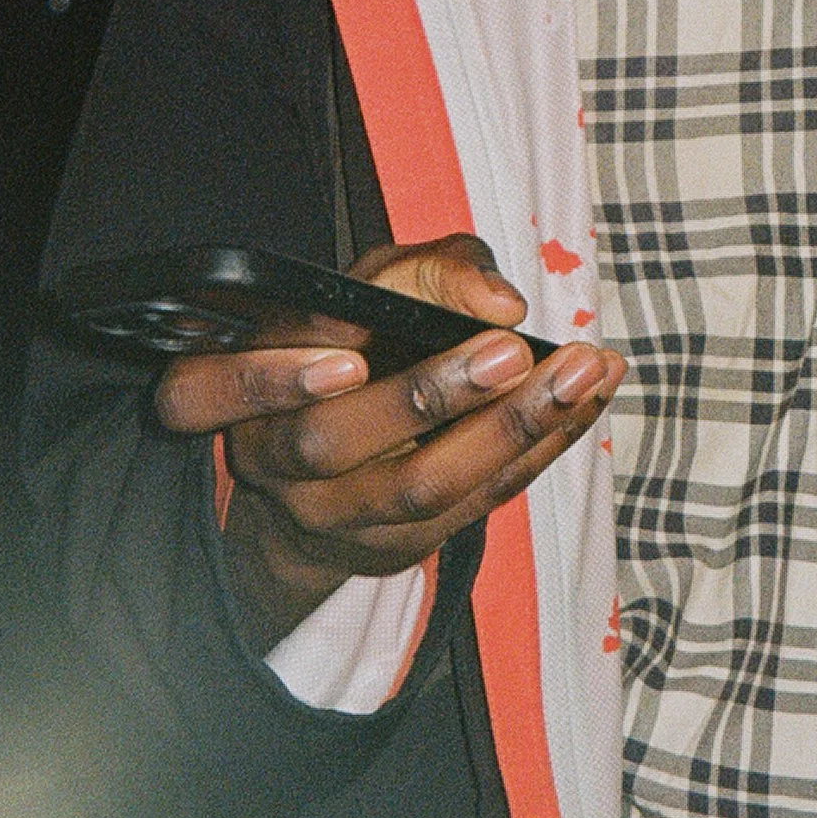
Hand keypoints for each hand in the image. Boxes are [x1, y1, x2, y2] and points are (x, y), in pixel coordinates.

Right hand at [153, 233, 626, 648]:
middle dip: (429, 394)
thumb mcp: (377, 284)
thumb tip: (499, 303)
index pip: (223, 386)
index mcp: (236, 386)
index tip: (346, 355)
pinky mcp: (399, 545)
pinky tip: (593, 396)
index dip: (273, 376)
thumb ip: (430, 272)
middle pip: (337, 440)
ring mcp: (335, 514)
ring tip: (583, 370)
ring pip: (419, 484)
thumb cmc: (361, 337)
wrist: (338, 468)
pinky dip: (543, 447)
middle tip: (513, 349)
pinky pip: (477, 502)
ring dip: (512, 426)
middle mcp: (273, 456)